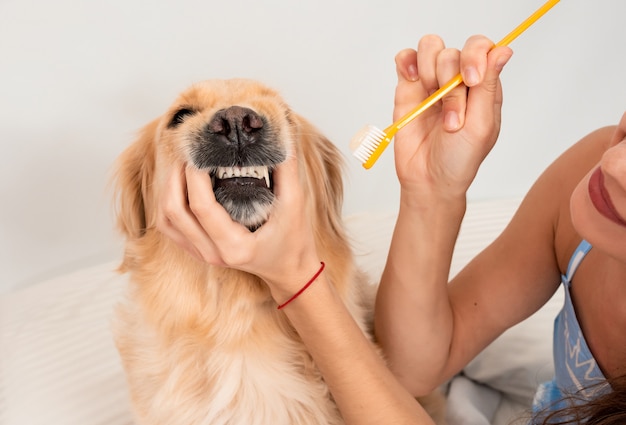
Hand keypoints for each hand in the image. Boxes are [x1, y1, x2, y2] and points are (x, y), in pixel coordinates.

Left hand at [155, 155, 321, 301]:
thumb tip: (280, 135)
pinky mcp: (197, 250)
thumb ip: (286, 170)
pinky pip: (170, 226)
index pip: (201, 207)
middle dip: (175, 177)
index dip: (195, 176)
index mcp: (234, 246)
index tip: (201, 152)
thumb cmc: (293, 242)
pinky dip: (168, 203)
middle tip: (189, 153)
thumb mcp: (294, 205)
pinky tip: (179, 185)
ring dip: (167, 189)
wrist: (290, 270)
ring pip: (166, 220)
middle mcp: (213, 253)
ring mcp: (202, 254)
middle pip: (174, 212)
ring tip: (182, 165)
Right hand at [392, 35, 512, 199]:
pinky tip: (412, 81)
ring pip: (430, 48)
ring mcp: (432, 82)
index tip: (470, 81)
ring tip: (430, 102)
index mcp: (482, 86)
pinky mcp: (408, 88)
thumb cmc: (459, 158)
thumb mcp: (481, 125)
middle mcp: (457, 80)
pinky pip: (406, 58)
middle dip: (449, 82)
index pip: (481, 48)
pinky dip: (407, 62)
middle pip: (453, 51)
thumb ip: (488, 87)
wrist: (428, 179)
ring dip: (428, 72)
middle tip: (450, 117)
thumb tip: (503, 50)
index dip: (474, 57)